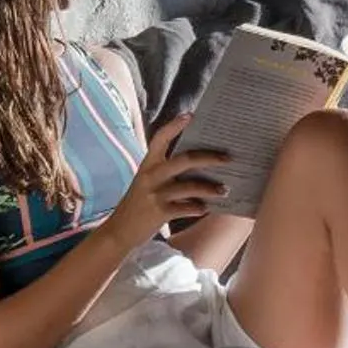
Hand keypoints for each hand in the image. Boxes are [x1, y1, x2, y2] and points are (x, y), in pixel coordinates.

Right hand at [107, 116, 227, 239]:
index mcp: (148, 164)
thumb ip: (165, 171)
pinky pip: (187, 208)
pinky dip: (199, 208)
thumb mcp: (146, 181)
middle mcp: (151, 176)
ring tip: (225, 190)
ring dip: (211, 189)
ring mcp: (155, 194)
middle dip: (210, 158)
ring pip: (191, 186)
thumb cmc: (139, 203)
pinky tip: (206, 209)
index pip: (160, 139)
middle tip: (228, 158)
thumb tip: (198, 164)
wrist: (119, 231)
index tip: (190, 115)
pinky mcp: (160, 212)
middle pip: (185, 160)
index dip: (174, 126)